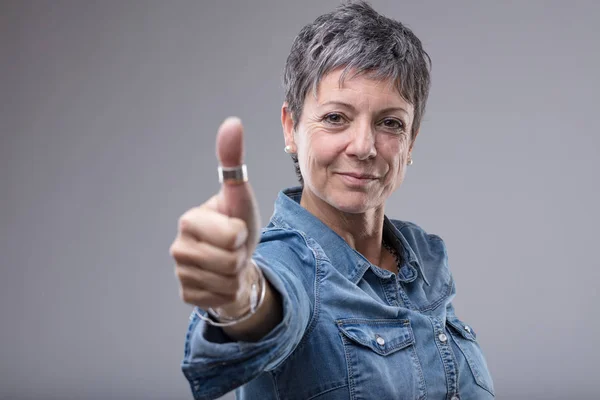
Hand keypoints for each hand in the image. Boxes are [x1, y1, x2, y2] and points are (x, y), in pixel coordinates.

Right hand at [170, 117, 261, 313]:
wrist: (237, 260)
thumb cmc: (238, 224)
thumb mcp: (240, 196)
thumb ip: (233, 161)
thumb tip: (232, 123)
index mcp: (188, 220)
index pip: (232, 235)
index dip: (242, 233)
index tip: (235, 228)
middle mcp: (178, 247)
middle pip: (230, 261)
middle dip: (241, 255)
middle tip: (235, 248)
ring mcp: (181, 273)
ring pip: (226, 281)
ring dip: (236, 274)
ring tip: (230, 262)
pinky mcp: (187, 295)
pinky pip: (219, 298)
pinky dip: (228, 291)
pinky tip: (222, 280)